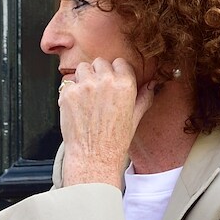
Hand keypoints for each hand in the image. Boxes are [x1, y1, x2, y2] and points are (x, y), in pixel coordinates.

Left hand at [58, 58, 156, 187]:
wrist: (93, 157)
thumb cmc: (114, 141)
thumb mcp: (134, 118)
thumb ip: (144, 98)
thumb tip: (151, 85)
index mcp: (125, 84)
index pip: (119, 62)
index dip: (115, 72)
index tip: (112, 82)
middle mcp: (105, 81)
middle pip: (99, 63)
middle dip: (98, 74)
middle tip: (97, 92)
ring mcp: (85, 86)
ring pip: (82, 68)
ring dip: (83, 78)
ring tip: (85, 97)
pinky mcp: (68, 93)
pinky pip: (68, 83)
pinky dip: (70, 92)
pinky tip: (76, 107)